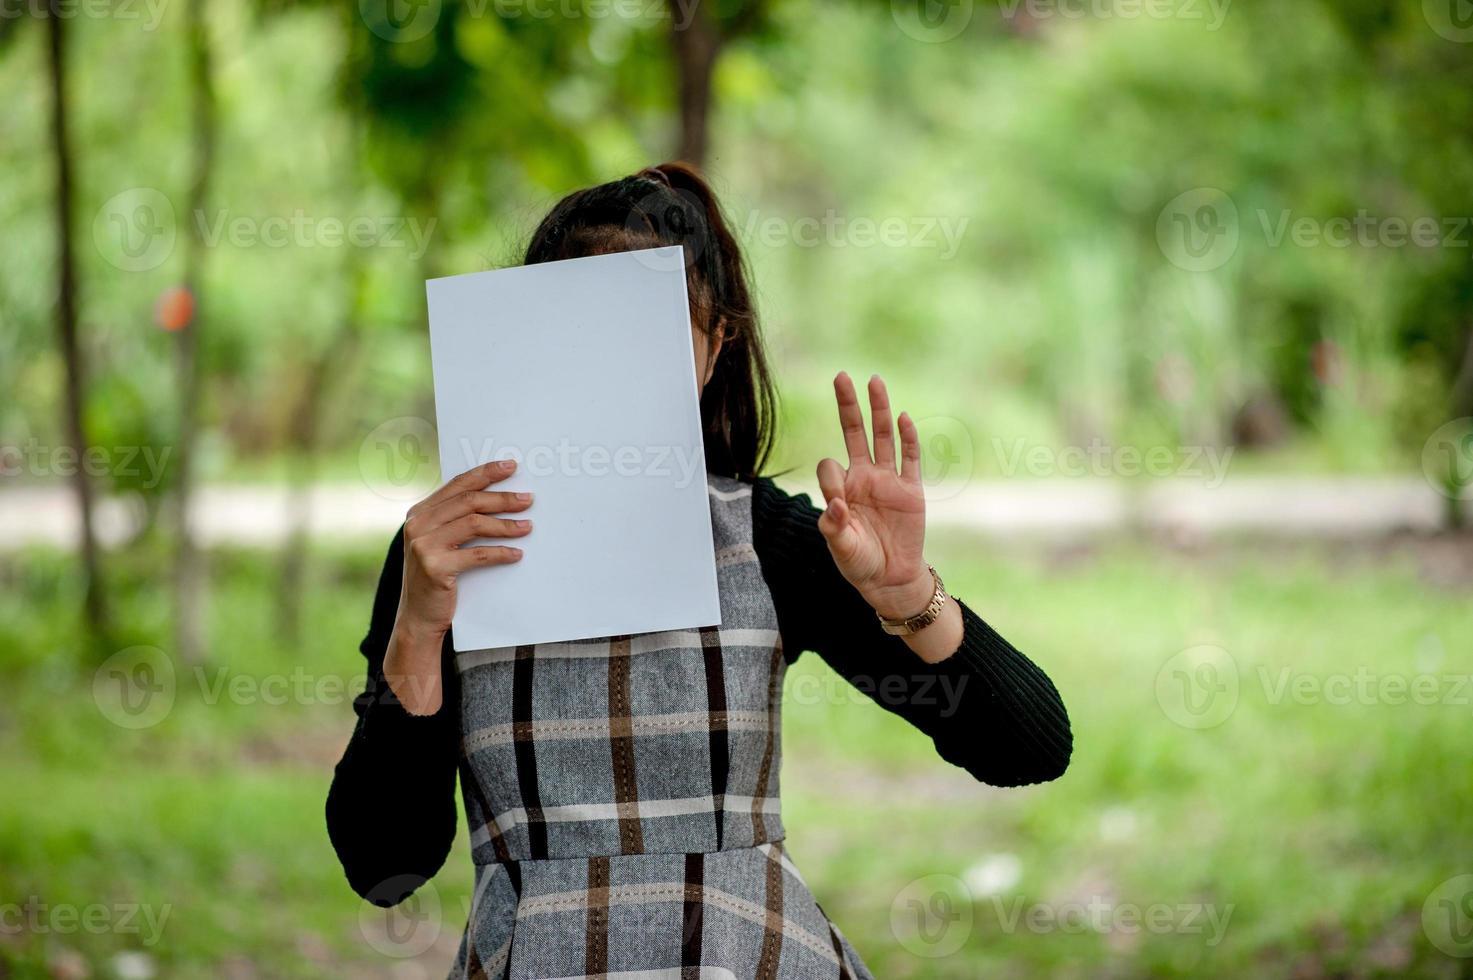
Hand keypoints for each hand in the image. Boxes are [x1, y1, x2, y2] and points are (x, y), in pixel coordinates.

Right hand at [395, 459, 531, 642]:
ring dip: (506, 524)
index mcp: (419, 513)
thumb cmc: (434, 578)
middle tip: (527, 499)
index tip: (510, 466)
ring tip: (527, 526)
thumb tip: (495, 498)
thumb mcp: (436, 543)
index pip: (457, 484)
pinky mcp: (435, 567)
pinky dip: (501, 553)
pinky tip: (516, 553)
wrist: (417, 618)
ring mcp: (424, 546)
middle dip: (502, 498)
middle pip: (469, 501)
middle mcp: (418, 524)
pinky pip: (478, 554)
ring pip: (475, 524)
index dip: (486, 473)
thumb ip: (452, 520)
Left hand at [816, 372, 933, 619]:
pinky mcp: (911, 490)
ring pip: (882, 437)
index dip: (830, 478)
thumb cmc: (860, 563)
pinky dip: (908, 438)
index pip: (830, 467)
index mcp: (842, 489)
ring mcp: (888, 481)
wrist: (891, 578)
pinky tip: (902, 417)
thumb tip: (836, 502)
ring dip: (878, 410)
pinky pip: (910, 458)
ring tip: (874, 381)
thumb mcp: (841, 548)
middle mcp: (863, 478)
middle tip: (841, 376)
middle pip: (855, 433)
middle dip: (848, 406)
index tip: (838, 503)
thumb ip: (835, 526)